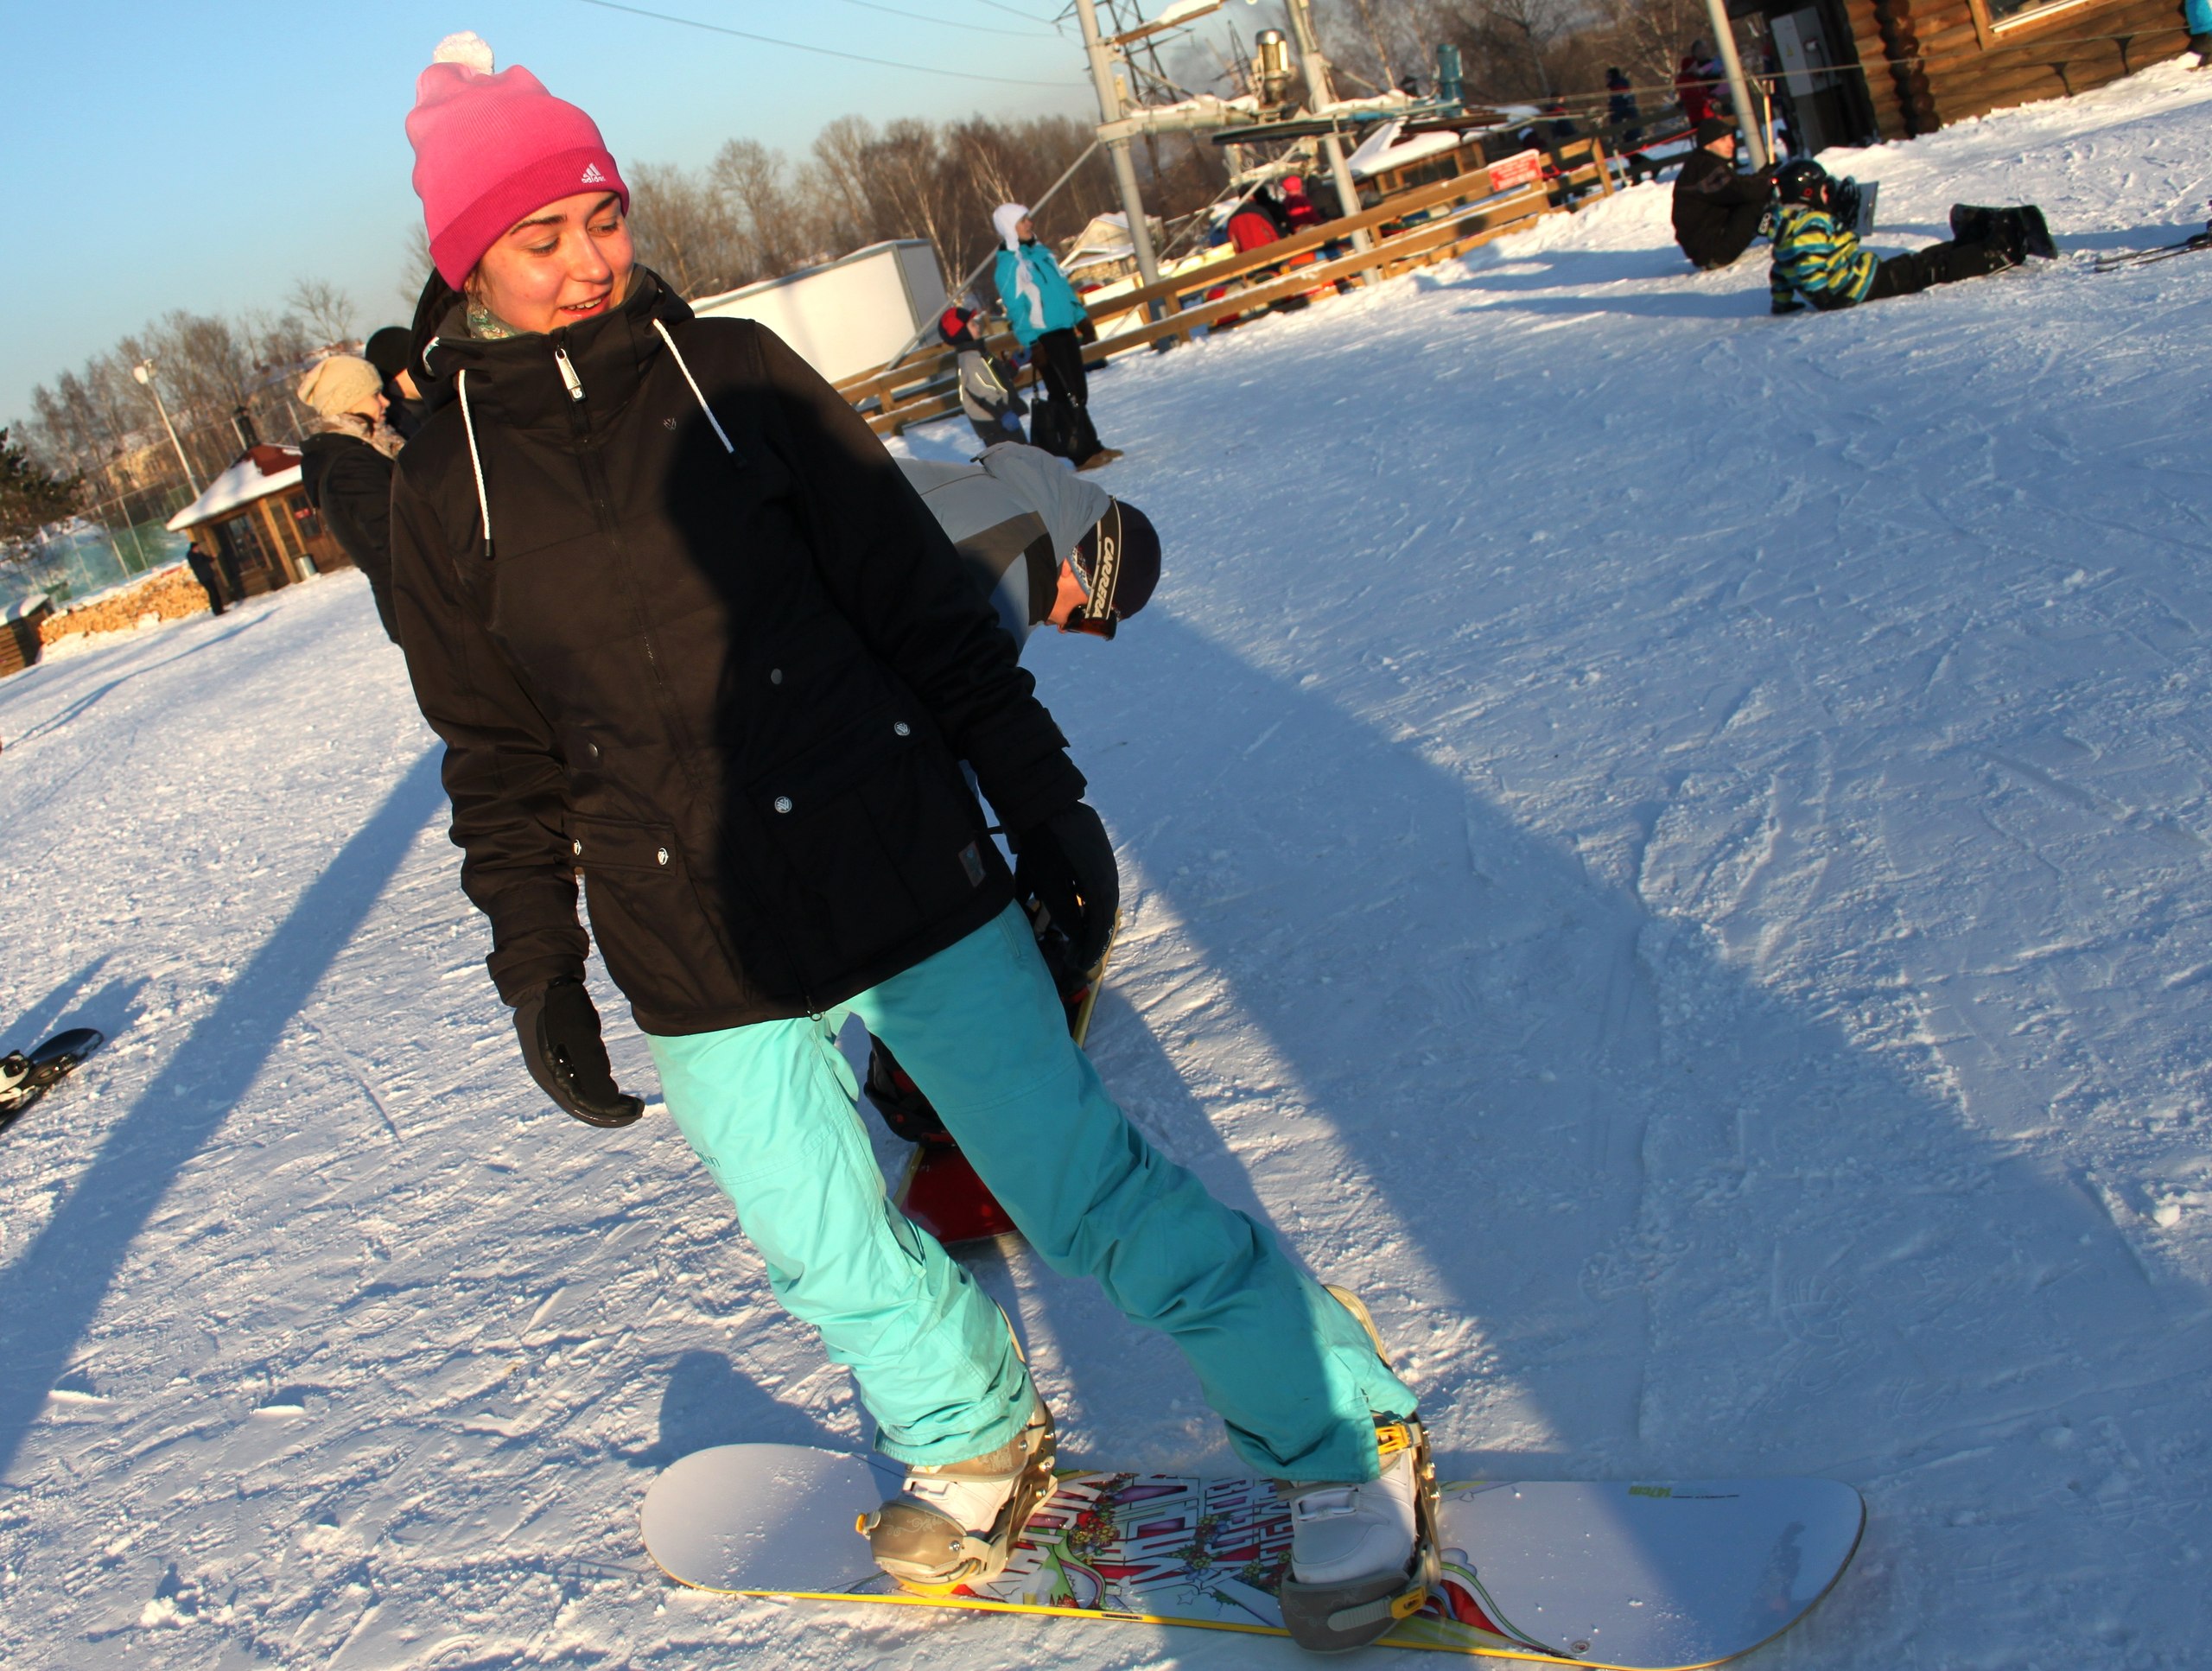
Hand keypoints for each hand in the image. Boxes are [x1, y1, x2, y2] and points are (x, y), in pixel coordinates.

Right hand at [515, 978, 643, 1126]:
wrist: (545, 975)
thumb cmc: (562, 1005)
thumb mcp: (581, 1037)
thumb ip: (593, 1071)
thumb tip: (609, 1102)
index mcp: (550, 1076)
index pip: (581, 1107)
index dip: (609, 1116)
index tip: (636, 1114)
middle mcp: (549, 1073)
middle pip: (581, 1102)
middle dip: (610, 1111)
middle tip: (638, 1109)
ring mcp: (552, 1061)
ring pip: (580, 1090)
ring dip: (604, 1099)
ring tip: (629, 1101)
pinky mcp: (559, 1049)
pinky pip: (579, 1076)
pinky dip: (597, 1083)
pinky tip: (611, 1083)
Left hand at [1014, 803, 1118, 971]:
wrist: (1048, 803)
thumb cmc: (1044, 843)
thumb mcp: (1049, 882)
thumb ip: (1064, 911)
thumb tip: (1077, 936)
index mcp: (1099, 884)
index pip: (1100, 924)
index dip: (1091, 946)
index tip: (1081, 963)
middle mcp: (1109, 874)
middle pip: (1106, 913)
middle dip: (1094, 936)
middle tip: (1081, 955)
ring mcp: (1107, 862)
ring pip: (1105, 898)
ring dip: (1094, 919)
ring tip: (1082, 936)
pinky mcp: (1100, 853)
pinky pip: (1101, 884)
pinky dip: (1093, 902)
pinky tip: (1082, 908)